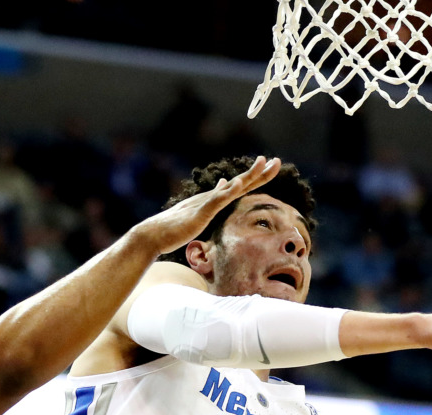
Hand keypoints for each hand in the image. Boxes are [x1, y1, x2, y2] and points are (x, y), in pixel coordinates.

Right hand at [127, 157, 281, 256]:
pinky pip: (215, 202)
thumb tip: (225, 183)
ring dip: (247, 175)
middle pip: (241, 183)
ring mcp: (206, 204)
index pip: (240, 186)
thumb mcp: (201, 210)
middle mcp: (212, 197)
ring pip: (231, 187)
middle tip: (278, 161)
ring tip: (262, 164)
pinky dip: (226, 192)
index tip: (272, 166)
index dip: (257, 177)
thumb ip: (214, 198)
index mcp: (215, 199)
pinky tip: (236, 185)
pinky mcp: (198, 213)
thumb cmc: (175, 226)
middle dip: (260, 172)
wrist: (153, 235)